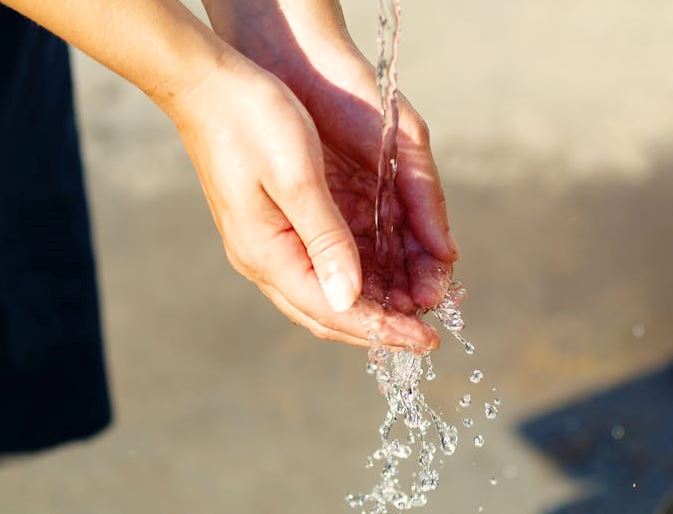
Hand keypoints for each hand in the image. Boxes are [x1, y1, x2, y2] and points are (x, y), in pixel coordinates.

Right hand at [204, 2, 458, 309]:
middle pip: (326, 313)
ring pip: (322, 295)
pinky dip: (352, 281)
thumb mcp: (297, 178)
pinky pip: (316, 270)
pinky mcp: (272, 228)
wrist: (207, 86)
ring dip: (368, 307)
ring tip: (411, 311)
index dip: (381, 329)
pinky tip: (379, 279)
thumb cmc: (252, 121)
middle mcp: (263, 259)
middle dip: (377, 328)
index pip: (332, 311)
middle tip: (423, 336)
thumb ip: (325, 240)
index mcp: (267, 253)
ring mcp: (264, 245)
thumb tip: (349, 298)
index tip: (425, 341)